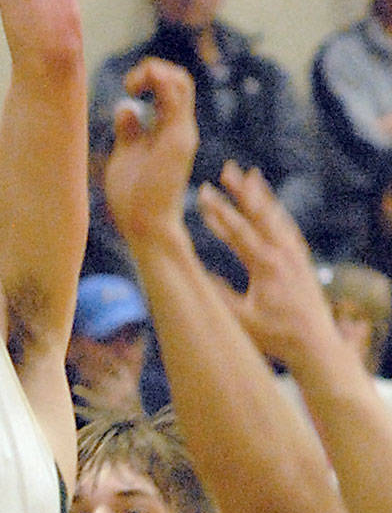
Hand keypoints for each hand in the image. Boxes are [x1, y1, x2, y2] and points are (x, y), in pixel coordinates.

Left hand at [102, 57, 197, 249]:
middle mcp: (180, 127)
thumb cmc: (134, 197)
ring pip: (182, 82)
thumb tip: (125, 107)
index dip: (150, 75)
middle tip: (130, 82)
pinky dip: (160, 83)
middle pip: (179, 78)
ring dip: (155, 72)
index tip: (128, 86)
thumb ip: (129, 130)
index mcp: (168, 129)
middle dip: (152, 68)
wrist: (145, 226)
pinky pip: (177, 99)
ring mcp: (182, 132)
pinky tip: (140, 85)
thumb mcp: (127, 153)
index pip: (170, 86)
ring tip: (133, 83)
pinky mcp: (178, 140)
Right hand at [195, 162, 337, 370]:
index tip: (203, 192)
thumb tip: (197, 274)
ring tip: (252, 175)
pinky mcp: (303, 262)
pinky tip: (272, 209)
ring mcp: (296, 256)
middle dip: (241, 190)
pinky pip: (289, 230)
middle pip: (259, 214)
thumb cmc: (275, 336)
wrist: (315, 345)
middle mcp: (283, 254)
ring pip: (277, 218)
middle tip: (228, 168)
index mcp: (265, 266)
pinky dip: (278, 215)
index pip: (238, 231)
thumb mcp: (241, 320)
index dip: (218, 211)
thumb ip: (219, 296)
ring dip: (262, 196)